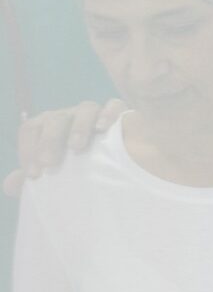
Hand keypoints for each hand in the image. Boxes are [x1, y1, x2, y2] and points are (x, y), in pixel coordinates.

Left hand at [6, 99, 126, 196]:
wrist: (120, 164)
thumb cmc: (80, 169)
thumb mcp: (55, 175)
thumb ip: (32, 177)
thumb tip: (8, 185)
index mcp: (49, 126)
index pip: (31, 129)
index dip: (28, 150)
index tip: (34, 175)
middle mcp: (70, 116)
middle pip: (55, 119)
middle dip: (49, 141)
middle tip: (49, 164)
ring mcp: (95, 113)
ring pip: (85, 109)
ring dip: (78, 127)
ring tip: (76, 147)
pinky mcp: (122, 113)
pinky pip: (114, 106)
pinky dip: (108, 114)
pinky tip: (103, 129)